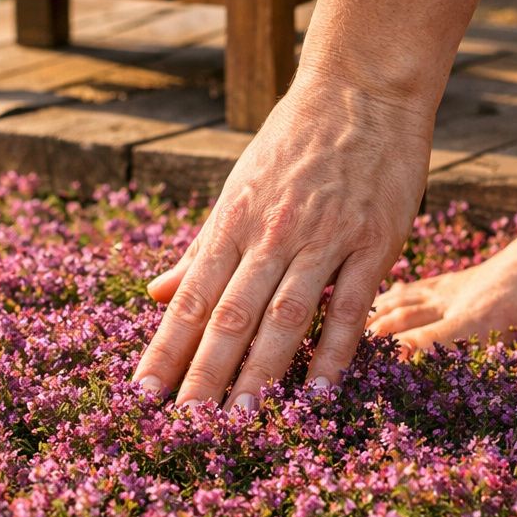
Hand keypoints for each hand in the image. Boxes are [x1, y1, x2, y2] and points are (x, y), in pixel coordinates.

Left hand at [133, 69, 434, 408]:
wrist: (360, 88)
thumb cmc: (293, 141)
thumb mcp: (237, 188)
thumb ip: (200, 249)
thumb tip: (152, 293)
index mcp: (232, 221)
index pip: (191, 298)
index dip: (165, 349)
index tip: (143, 395)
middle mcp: (271, 233)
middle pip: (231, 315)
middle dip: (205, 375)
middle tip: (185, 428)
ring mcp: (324, 238)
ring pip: (286, 316)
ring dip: (262, 373)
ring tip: (241, 421)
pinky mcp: (373, 241)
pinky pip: (351, 307)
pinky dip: (335, 352)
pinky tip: (319, 393)